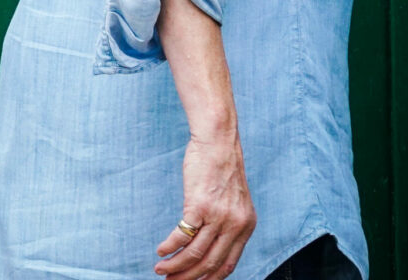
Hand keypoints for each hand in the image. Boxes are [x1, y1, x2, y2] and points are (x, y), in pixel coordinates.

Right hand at [154, 131, 255, 278]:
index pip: (228, 265)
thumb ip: (227, 223)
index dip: (209, 279)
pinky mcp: (199, 205)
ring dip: (175, 266)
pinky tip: (161, 251)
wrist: (218, 142)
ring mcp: (217, 216)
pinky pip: (182, 235)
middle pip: (210, 263)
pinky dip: (169, 247)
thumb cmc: (221, 168)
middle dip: (189, 278)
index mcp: (245, 226)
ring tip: (161, 271)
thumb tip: (209, 245)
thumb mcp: (234, 200)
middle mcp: (235, 225)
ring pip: (194, 254)